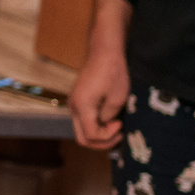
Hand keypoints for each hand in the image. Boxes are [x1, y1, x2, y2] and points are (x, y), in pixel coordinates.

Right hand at [68, 0, 133, 150]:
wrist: (104, 52)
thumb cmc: (113, 72)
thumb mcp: (117, 98)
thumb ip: (109, 118)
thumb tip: (105, 126)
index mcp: (82, 107)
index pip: (91, 136)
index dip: (108, 137)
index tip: (121, 125)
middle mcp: (73, 107)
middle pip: (82, 138)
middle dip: (101, 142)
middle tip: (118, 135)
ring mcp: (74, 103)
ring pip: (82, 130)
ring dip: (98, 134)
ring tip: (116, 127)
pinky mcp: (78, 100)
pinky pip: (84, 120)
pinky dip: (95, 125)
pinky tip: (110, 119)